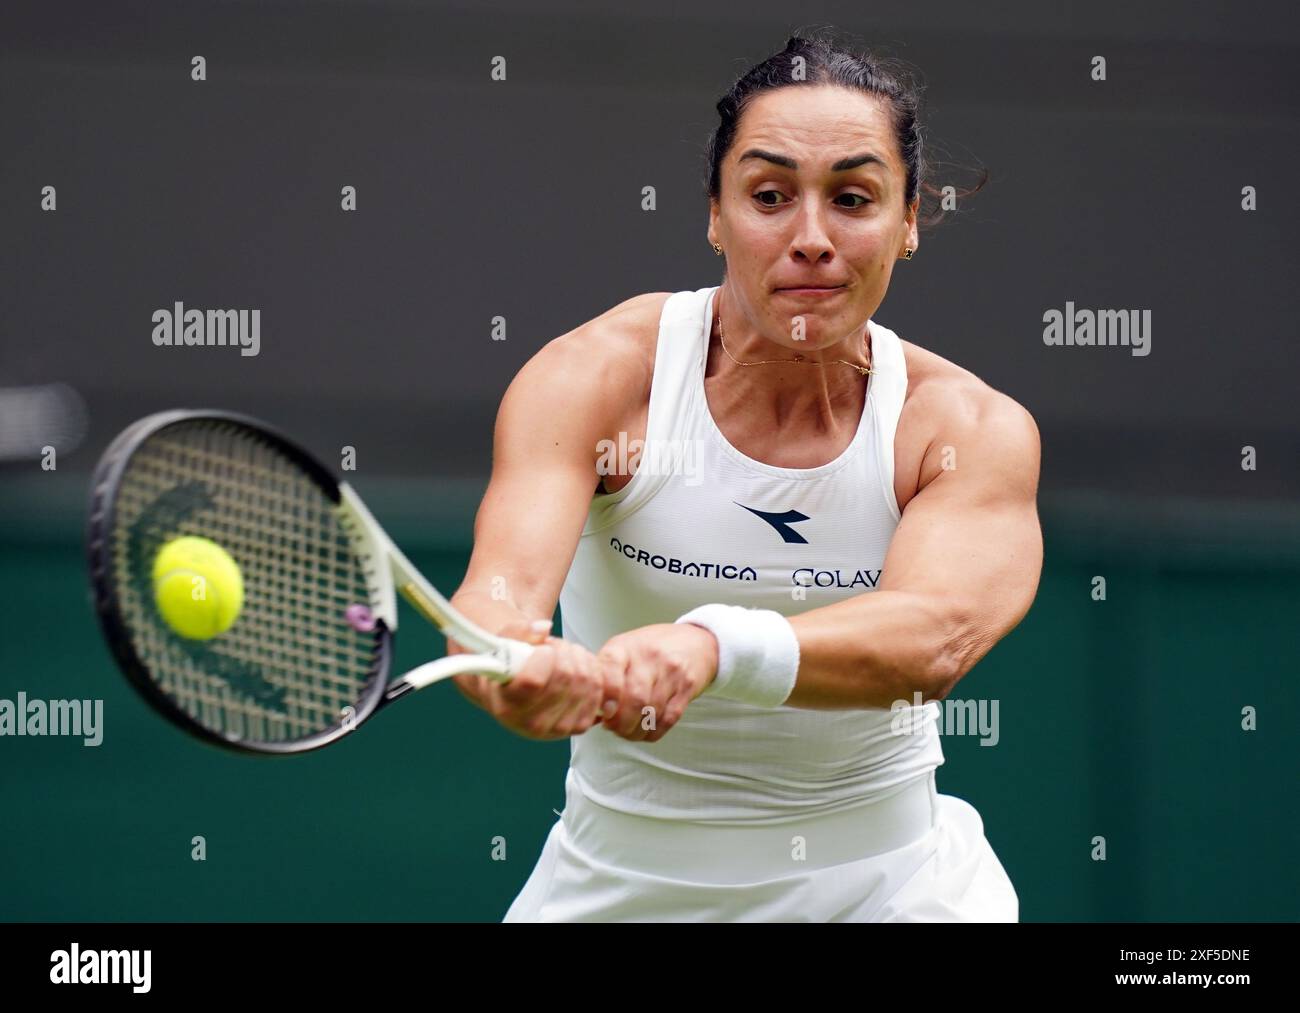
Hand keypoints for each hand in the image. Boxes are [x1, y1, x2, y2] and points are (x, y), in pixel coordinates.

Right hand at [452, 619, 610, 739]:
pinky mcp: (579, 726)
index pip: (533, 681)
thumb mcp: (503, 644)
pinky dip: (593, 671)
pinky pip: (599, 690)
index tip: (540, 649)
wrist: (514, 691)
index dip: (543, 656)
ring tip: (562, 656)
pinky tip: (576, 667)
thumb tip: (543, 628)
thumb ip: (519, 632)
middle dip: (563, 650)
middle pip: (566, 676)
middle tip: (552, 647)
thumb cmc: (507, 669)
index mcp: (507, 707)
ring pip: (587, 680)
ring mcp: (558, 729)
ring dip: (579, 657)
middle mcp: (532, 724)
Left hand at [596, 623, 717, 742]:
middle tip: (613, 729)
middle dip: (620, 723)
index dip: (607, 695)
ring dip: (635, 730)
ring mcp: (671, 672)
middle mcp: (650, 657)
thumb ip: (605, 674)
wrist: (695, 641)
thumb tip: (590, 709)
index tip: (604, 713)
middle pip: (635, 697)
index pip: (612, 667)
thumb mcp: (624, 649)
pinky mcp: (687, 688)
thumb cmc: (650, 649)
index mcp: (626, 646)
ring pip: (651, 712)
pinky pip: (668, 719)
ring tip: (627, 732)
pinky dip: (653, 732)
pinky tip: (645, 732)